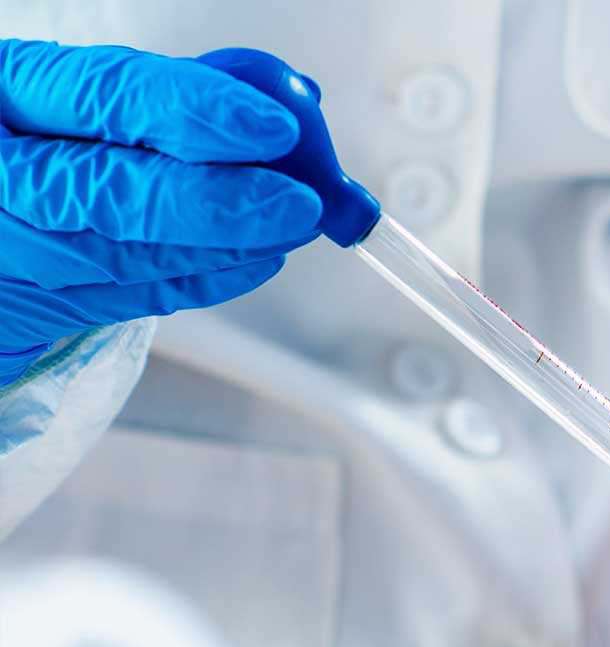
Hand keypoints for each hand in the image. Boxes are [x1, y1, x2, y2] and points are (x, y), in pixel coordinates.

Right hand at [0, 39, 321, 380]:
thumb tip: (263, 116)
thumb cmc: (37, 143)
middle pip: (108, 192)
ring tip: (289, 228)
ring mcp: (6, 246)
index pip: (102, 96)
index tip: (272, 127)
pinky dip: (198, 280)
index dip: (192, 111)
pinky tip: (254, 261)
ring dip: (221, 246)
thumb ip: (148, 107)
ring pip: (122, 256)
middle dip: (216, 200)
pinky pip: (124, 300)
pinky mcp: (26, 308)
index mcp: (2, 91)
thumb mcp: (69, 100)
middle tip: (296, 203)